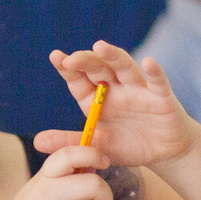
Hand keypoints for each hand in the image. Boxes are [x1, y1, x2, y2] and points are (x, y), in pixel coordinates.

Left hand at [36, 43, 192, 170]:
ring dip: (113, 57)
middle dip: (85, 61)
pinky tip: (149, 62)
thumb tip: (36, 142)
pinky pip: (158, 83)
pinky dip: (155, 72)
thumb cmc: (129, 145)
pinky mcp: (161, 98)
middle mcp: (116, 89)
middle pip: (99, 69)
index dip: (68, 68)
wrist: (164, 152)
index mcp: (97, 99)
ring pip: (125, 68)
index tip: (55, 56)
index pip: (79, 79)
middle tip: (70, 59)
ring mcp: (139, 91)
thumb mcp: (96, 147)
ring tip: (100, 47)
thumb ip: (69, 142)